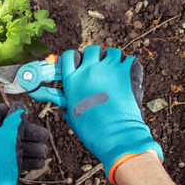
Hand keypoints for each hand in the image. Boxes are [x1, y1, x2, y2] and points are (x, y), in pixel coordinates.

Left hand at [0, 102, 48, 184]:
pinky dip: (28, 159)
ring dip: (32, 146)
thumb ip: (15, 120)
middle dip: (29, 132)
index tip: (26, 113)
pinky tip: (41, 162)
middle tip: (45, 135)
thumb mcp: (7, 136)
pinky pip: (16, 158)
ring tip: (44, 151)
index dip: (10, 110)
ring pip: (15, 145)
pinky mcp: (1, 168)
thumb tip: (21, 107)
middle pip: (9, 129)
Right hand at [61, 44, 163, 183]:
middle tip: (99, 68)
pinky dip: (129, 66)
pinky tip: (127, 76)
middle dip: (96, 56)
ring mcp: (107, 69)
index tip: (78, 63)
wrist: (115, 135)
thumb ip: (62, 100)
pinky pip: (129, 59)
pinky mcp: (125, 72)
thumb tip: (55, 97)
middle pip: (91, 49)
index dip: (74, 57)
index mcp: (72, 80)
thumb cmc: (90, 129)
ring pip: (112, 52)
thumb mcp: (70, 114)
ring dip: (113, 59)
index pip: (68, 55)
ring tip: (115, 72)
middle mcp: (88, 70)